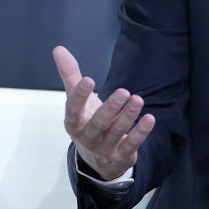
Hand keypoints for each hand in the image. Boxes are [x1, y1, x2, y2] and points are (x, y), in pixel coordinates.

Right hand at [52, 45, 154, 179]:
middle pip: (98, 123)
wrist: (97, 159)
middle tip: (123, 91)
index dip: (79, 96)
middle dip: (111, 108)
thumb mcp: (77, 101)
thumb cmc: (87, 121)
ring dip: (128, 116)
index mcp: (74, 123)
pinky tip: (150, 118)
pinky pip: (131, 144)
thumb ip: (70, 75)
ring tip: (138, 99)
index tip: (88, 80)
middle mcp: (87, 137)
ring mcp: (104, 148)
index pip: (73, 110)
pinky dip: (141, 132)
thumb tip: (58, 49)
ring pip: (116, 132)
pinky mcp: (121, 156)